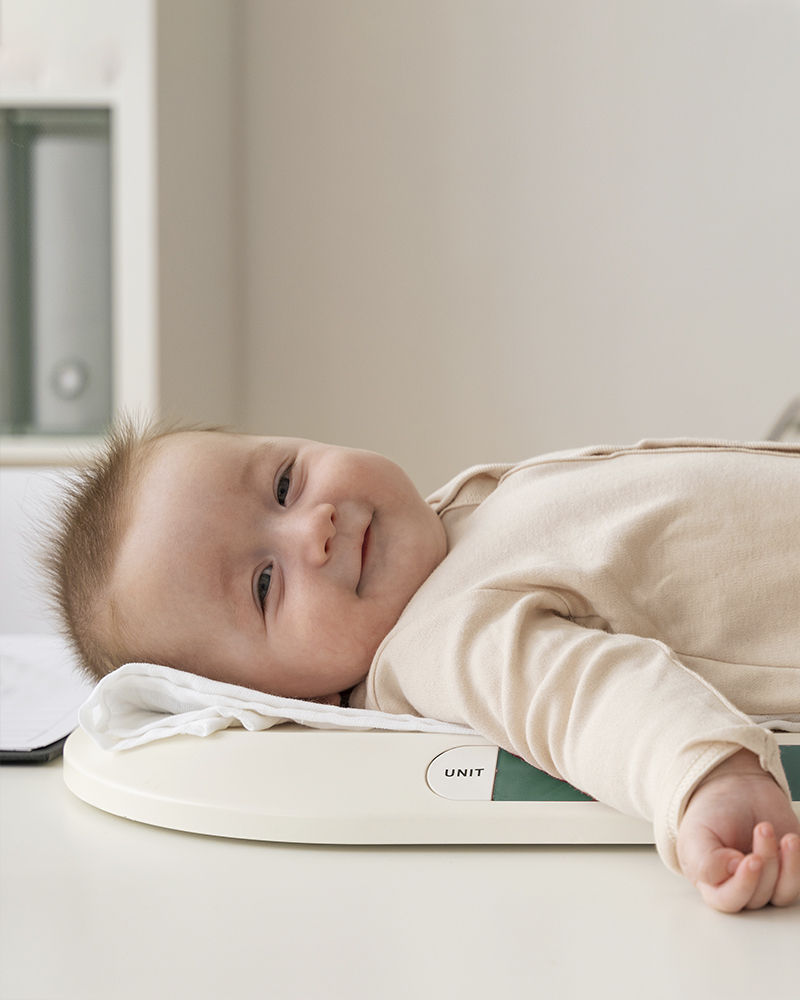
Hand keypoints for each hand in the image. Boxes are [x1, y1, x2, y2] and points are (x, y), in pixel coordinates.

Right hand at [676, 749, 799, 911]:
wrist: (737, 788)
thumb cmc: (712, 812)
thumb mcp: (696, 834)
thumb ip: (705, 862)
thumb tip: (731, 873)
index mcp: (712, 884)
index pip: (728, 901)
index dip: (742, 886)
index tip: (751, 859)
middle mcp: (740, 887)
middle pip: (757, 897)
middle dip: (764, 862)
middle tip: (762, 829)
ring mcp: (767, 882)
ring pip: (781, 894)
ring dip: (783, 863)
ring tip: (769, 828)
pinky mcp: (788, 872)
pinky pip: (799, 883)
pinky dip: (797, 863)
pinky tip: (789, 839)